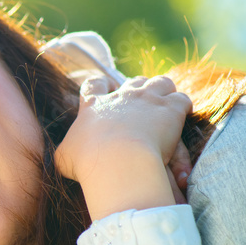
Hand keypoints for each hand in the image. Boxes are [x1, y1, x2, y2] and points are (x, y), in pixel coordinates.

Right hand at [56, 74, 193, 220]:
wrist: (117, 163)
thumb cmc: (87, 163)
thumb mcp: (64, 158)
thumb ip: (65, 152)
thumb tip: (63, 156)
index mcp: (94, 106)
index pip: (94, 85)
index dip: (101, 87)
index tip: (105, 94)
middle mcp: (121, 97)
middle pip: (133, 81)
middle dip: (137, 91)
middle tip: (139, 107)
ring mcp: (148, 99)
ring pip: (160, 82)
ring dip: (163, 93)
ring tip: (164, 108)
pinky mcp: (170, 108)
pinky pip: (182, 99)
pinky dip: (182, 107)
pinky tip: (181, 117)